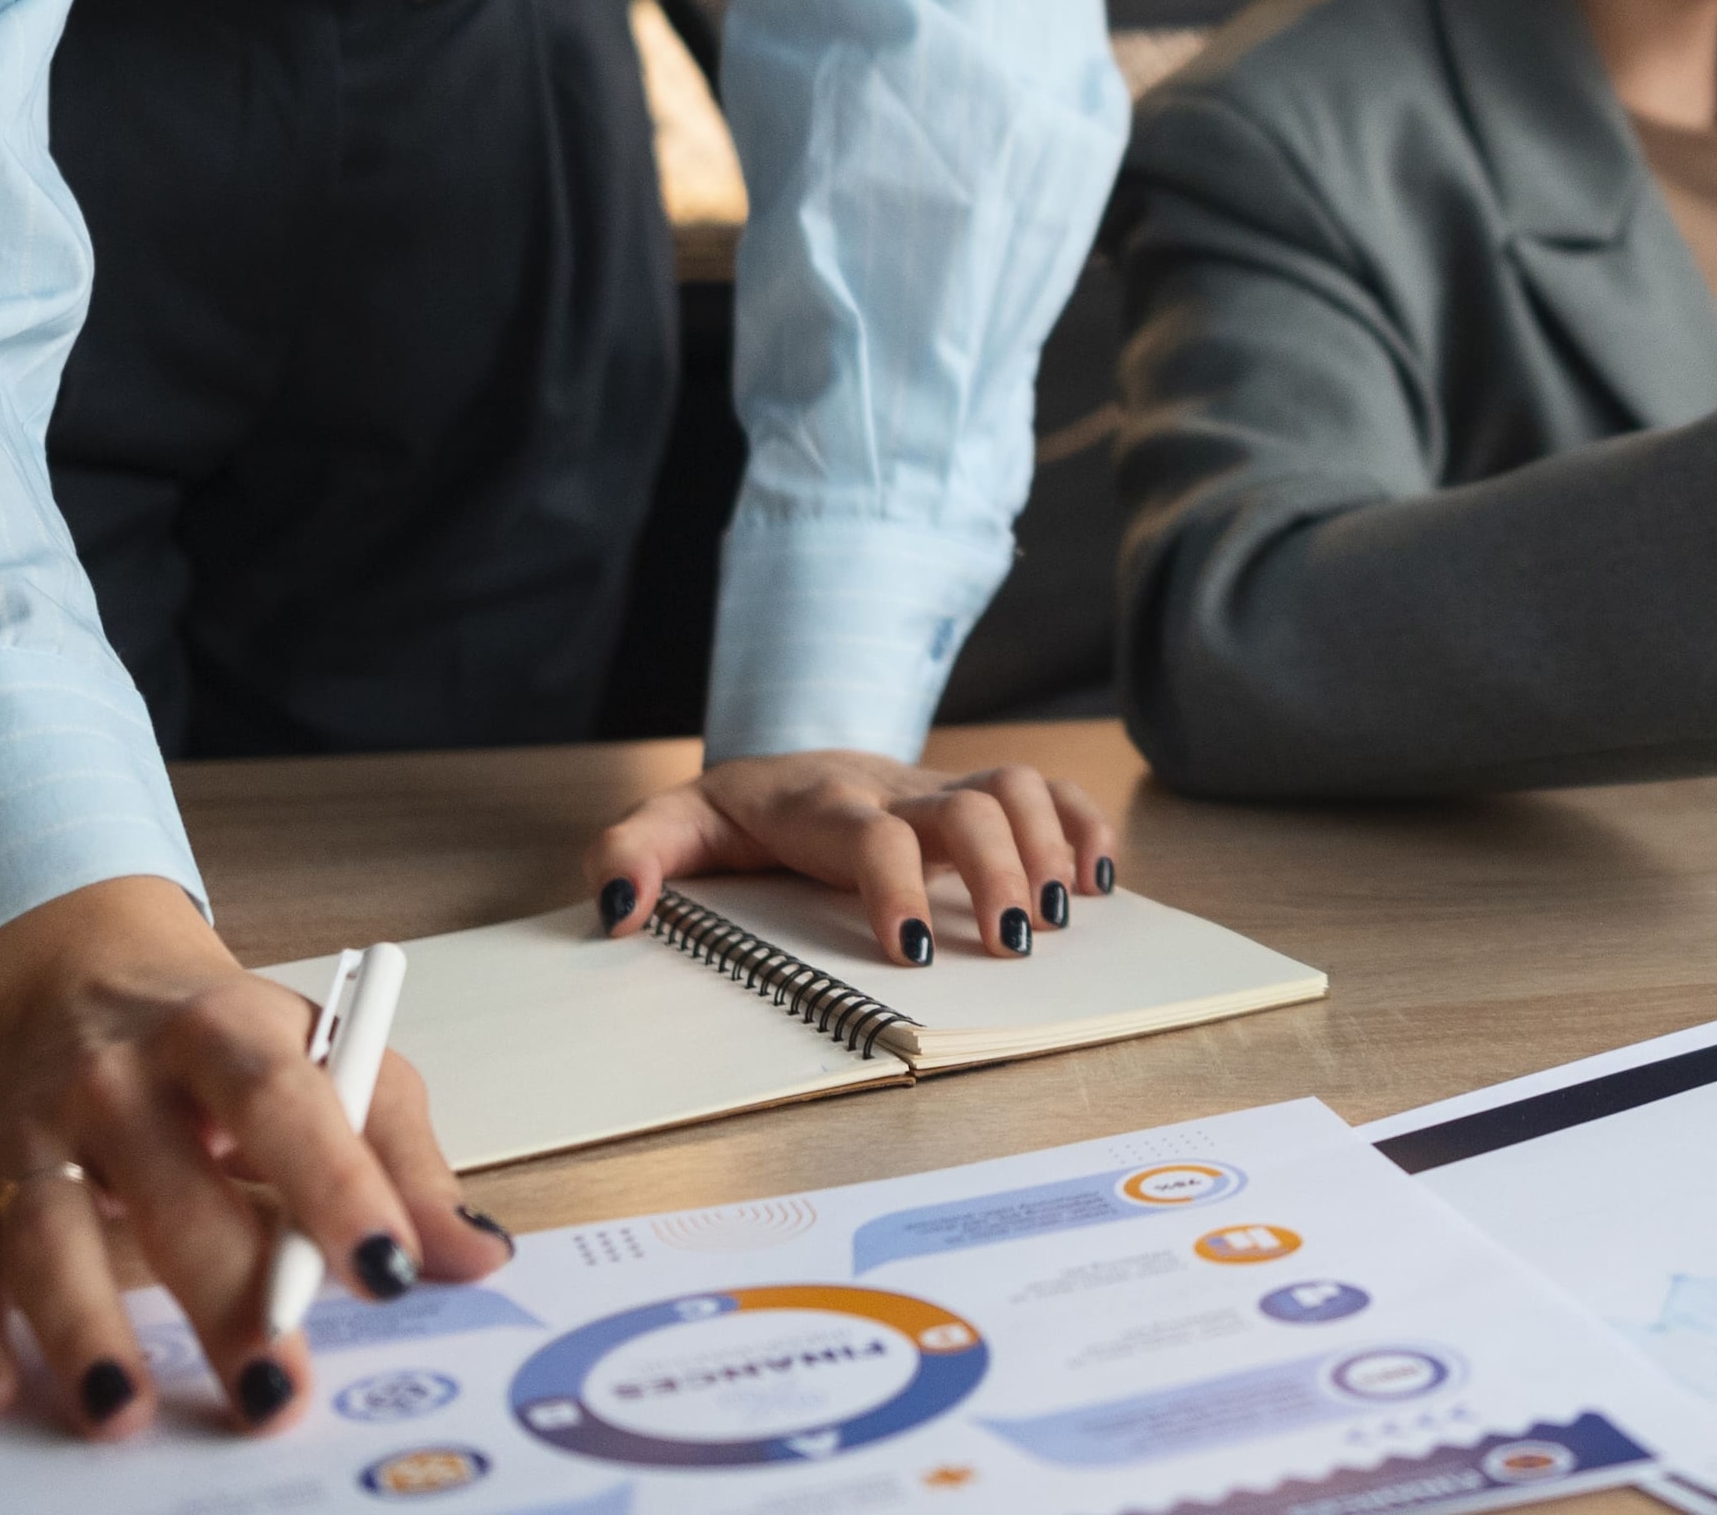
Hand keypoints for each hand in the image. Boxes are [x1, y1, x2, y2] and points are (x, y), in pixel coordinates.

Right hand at [0, 875, 509, 1437]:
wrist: (86, 977)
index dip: (335, 1183)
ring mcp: (37, 1136)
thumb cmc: (227, 1039)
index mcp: (223, 1031)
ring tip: (121, 1412)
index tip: (386, 1268)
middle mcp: (118, 1079)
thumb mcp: (333, 1058)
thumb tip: (471, 1256)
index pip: (283, 1101)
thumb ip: (403, 1158)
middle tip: (274, 1388)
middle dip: (222, 1294)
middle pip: (170, 1186)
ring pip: (46, 1231)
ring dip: (81, 1327)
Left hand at [586, 754, 1122, 962]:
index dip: (897, 885)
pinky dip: (1081, 827)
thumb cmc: (731, 816)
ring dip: (1049, 848)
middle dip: (999, 874)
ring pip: (1015, 788)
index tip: (915, 951)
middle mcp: (893, 788)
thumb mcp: (664, 827)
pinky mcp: (972, 796)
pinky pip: (1044, 792)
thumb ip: (631, 857)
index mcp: (819, 805)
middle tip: (1014, 946)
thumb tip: (619, 908)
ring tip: (1060, 919)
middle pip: (967, 807)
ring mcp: (939, 789)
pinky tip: (1097, 881)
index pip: (869, 834)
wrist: (781, 766)